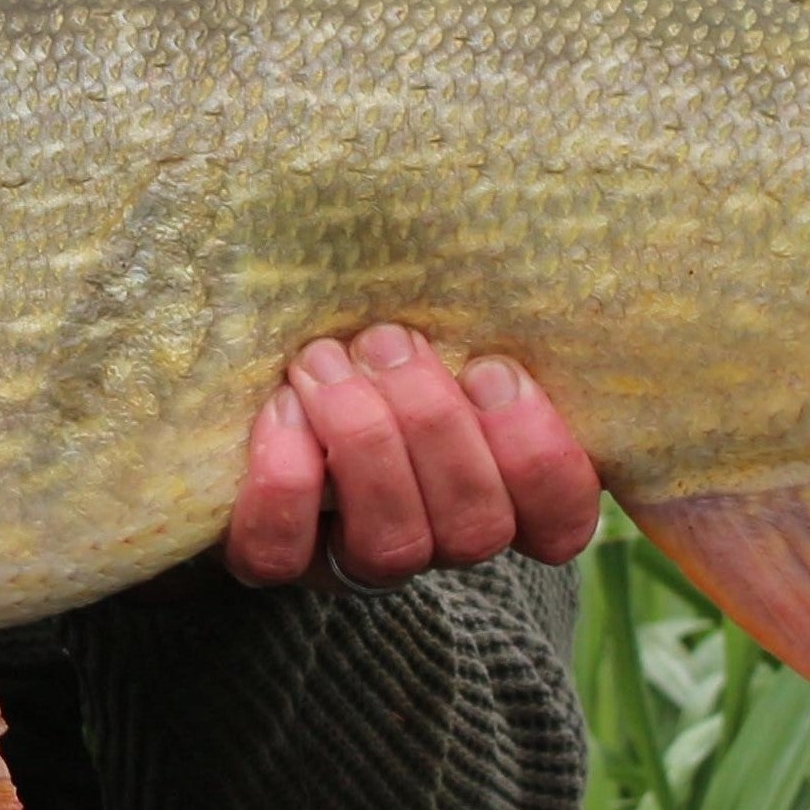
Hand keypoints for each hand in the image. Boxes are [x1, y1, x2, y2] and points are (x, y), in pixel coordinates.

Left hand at [223, 327, 597, 589]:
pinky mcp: (273, 560)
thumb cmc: (369, 341)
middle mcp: (438, 539)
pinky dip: (284, 482)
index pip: (561, 523)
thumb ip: (467, 328)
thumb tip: (497, 248)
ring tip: (325, 360)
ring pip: (393, 544)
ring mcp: (357, 560)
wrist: (248, 387)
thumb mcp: (433, 331)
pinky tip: (281, 408)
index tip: (490, 367)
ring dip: (364, 441)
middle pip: (476, 527)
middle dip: (433, 424)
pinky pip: (283, 553)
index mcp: (499, 489)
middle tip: (389, 341)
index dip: (539, 454)